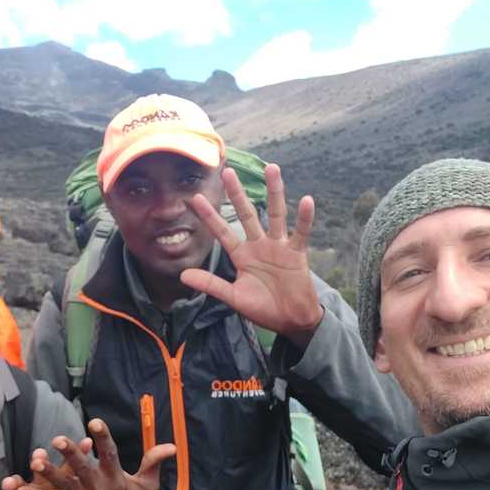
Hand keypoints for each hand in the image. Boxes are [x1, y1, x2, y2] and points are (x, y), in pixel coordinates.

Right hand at [0, 437, 94, 489]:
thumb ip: (85, 478)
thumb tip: (110, 464)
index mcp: (56, 478)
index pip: (66, 462)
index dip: (75, 452)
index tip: (87, 443)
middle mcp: (39, 482)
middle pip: (39, 470)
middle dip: (38, 463)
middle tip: (39, 457)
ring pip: (17, 486)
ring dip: (12, 484)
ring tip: (7, 484)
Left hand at [1, 419, 175, 489]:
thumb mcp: (147, 485)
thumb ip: (154, 462)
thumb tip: (172, 444)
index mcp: (116, 478)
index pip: (110, 454)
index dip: (103, 437)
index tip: (95, 421)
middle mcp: (97, 488)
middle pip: (82, 468)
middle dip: (71, 454)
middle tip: (58, 439)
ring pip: (63, 484)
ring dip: (49, 473)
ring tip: (35, 461)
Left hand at [180, 164, 323, 346]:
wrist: (291, 320)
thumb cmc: (263, 309)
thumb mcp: (234, 297)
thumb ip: (211, 285)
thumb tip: (182, 276)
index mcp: (242, 256)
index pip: (222, 232)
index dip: (209, 216)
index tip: (195, 198)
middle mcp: (259, 245)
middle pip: (247, 214)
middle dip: (237, 194)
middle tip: (228, 172)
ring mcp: (279, 247)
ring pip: (276, 214)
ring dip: (275, 192)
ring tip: (271, 168)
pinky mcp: (296, 253)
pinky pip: (301, 232)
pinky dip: (304, 218)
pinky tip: (306, 200)